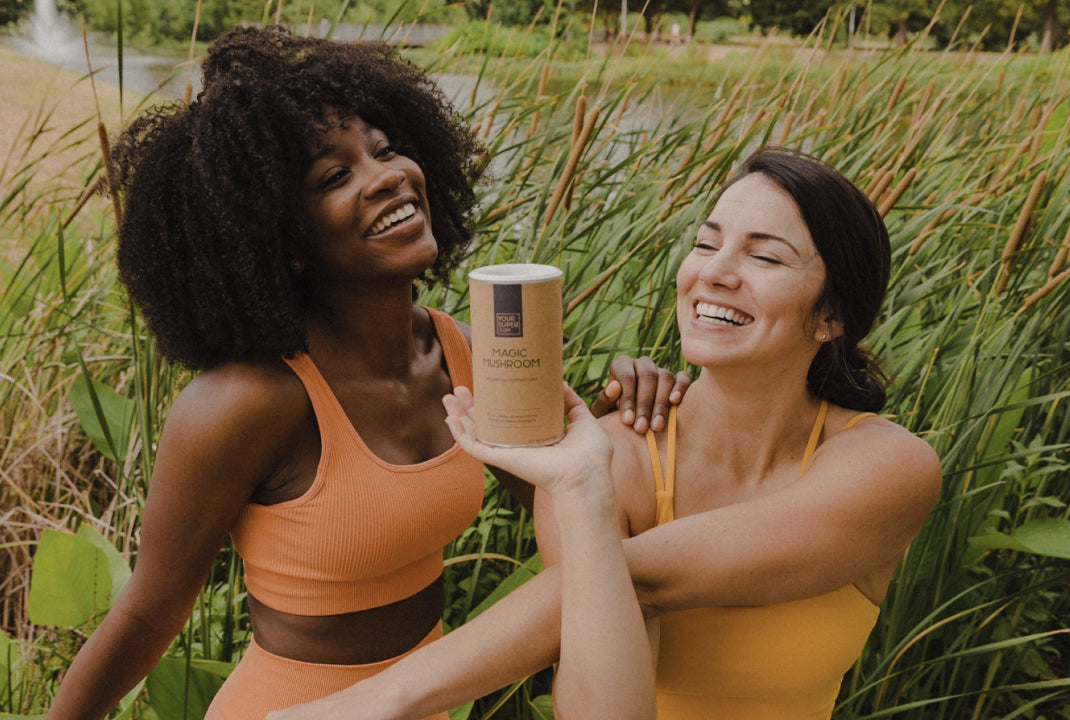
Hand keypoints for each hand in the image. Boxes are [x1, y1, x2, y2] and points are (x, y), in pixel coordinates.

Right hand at [443, 385, 612, 496]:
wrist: (586, 473)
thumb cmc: (590, 454)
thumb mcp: (582, 419)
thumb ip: (571, 401)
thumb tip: (558, 380)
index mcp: (534, 437)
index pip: (508, 418)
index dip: (495, 404)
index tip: (486, 387)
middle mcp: (517, 445)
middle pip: (486, 424)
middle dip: (470, 407)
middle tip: (460, 389)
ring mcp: (507, 452)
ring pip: (474, 434)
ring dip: (458, 416)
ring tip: (448, 398)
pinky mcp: (501, 458)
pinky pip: (473, 447)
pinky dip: (459, 435)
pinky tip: (451, 420)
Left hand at [590, 356, 689, 432]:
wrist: (628, 425)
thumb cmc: (611, 416)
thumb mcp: (603, 411)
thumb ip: (605, 400)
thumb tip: (614, 387)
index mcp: (622, 365)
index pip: (627, 377)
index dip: (628, 399)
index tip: (627, 421)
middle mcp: (642, 363)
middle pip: (647, 376)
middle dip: (644, 404)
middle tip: (641, 428)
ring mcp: (661, 370)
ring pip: (665, 377)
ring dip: (661, 403)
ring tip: (656, 427)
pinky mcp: (678, 378)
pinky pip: (683, 377)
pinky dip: (681, 387)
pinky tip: (675, 402)